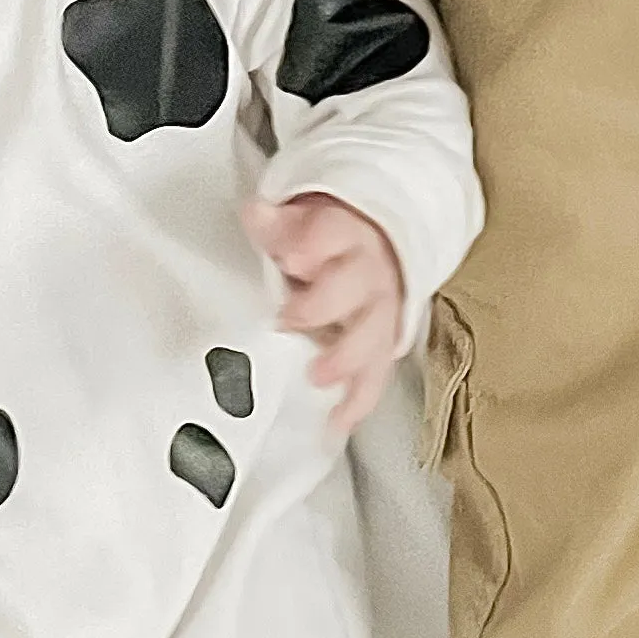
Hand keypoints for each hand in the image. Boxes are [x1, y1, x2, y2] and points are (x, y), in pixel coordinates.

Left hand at [243, 191, 404, 430]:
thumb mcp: (301, 222)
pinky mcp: (381, 350)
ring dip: (345, 357)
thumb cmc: (327, 243)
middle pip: (353, 286)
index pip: (333, 233)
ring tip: (316, 375)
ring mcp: (379, 314)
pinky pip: (374, 377)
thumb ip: (277, 224)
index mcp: (346, 235)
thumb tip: (256, 213)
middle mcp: (369, 273)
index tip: (293, 257)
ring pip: (371, 336)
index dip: (315, 244)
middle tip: (290, 318)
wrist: (379, 254)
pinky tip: (336, 423)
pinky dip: (357, 402)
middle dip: (324, 304)